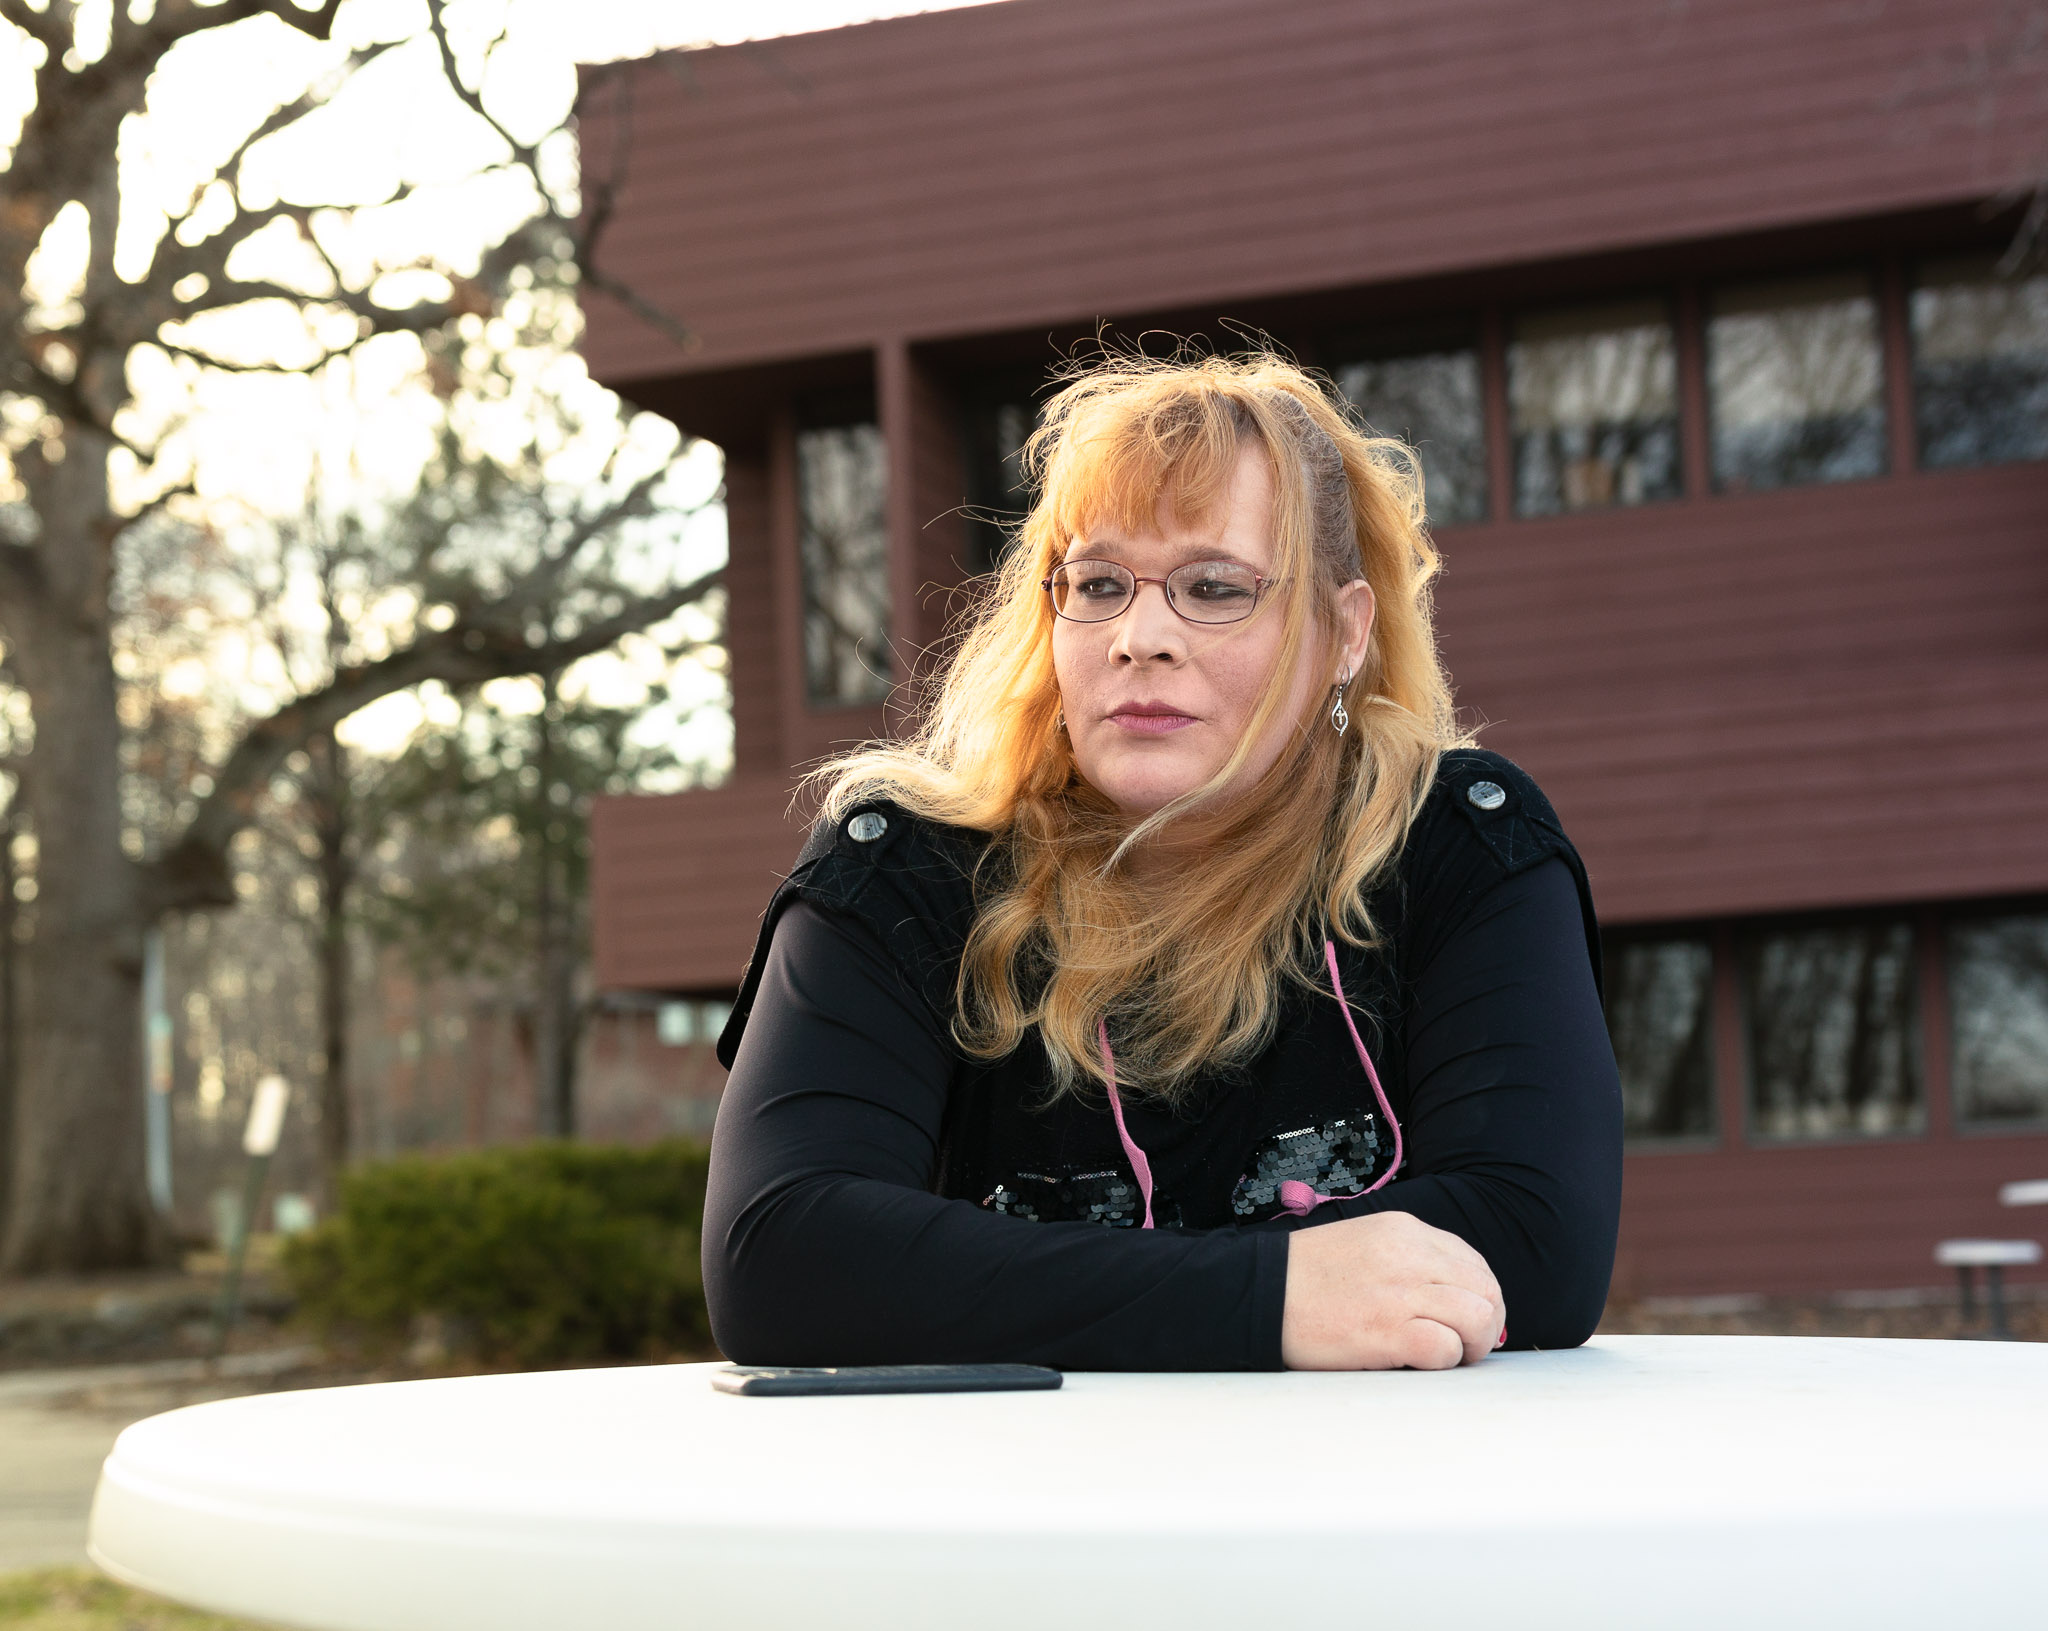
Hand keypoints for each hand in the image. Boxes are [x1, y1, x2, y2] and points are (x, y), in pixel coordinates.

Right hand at [1279, 1211, 1505, 1369]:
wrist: (1256, 1292)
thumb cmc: (1305, 1279)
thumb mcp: (1364, 1245)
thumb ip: (1408, 1261)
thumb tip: (1453, 1296)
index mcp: (1404, 1231)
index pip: (1473, 1262)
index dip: (1479, 1297)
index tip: (1465, 1320)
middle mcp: (1409, 1255)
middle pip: (1486, 1289)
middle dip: (1486, 1323)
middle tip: (1464, 1345)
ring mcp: (1400, 1292)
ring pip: (1479, 1317)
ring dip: (1471, 1344)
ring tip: (1447, 1355)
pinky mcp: (1388, 1331)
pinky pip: (1447, 1349)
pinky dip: (1443, 1361)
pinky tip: (1419, 1362)